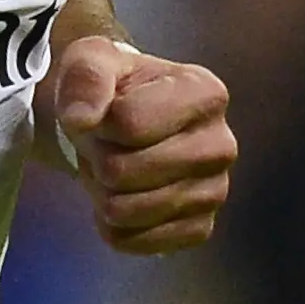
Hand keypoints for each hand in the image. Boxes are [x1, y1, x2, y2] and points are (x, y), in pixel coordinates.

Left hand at [46, 37, 235, 254]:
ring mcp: (215, 192)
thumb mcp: (92, 62)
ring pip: (123, 211)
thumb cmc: (114, 89)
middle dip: (99, 159)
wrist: (125, 123)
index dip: (98, 124)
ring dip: (102, 192)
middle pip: (122, 172)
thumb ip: (85, 79)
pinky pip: (134, 242)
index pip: (128, 124)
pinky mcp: (200, 228)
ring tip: (115, 167)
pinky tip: (126, 197)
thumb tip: (82, 119)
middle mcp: (222, 146)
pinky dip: (115, 225)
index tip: (105, 115)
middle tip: (106, 145)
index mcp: (207, 95)